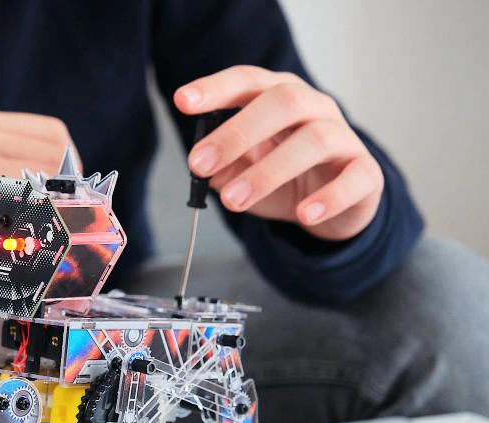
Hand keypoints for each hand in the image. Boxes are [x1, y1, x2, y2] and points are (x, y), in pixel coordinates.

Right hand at [0, 109, 74, 278]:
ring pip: (39, 186)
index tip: (68, 196)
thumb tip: (58, 192)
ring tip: (31, 238)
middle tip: (56, 224)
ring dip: (45, 216)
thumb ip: (2, 168)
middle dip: (64, 195)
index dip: (69, 167)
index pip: (51, 133)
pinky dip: (23, 233)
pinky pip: (14, 212)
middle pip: (52, 160)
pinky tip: (9, 246)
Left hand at [174, 66, 383, 240]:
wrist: (335, 205)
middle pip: (282, 102)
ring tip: (233, 201)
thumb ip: (225, 168)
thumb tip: (206, 172)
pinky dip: (329, 198)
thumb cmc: (284, 177)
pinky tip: (304, 214)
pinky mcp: (366, 173)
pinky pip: (354, 179)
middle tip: (200, 164)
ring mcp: (343, 138)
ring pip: (314, 140)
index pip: (249, 81)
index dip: (216, 88)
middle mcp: (314, 108)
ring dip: (268, 172)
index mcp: (280, 97)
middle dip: (237, 133)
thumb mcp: (246, 171)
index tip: (182, 102)